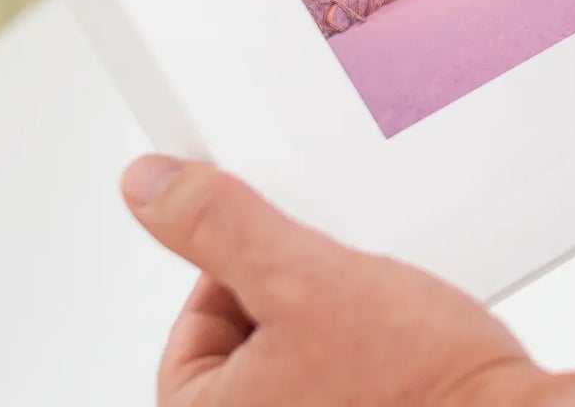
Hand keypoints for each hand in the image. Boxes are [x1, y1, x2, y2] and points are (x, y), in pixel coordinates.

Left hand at [121, 156, 574, 406]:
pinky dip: (375, 350)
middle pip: (253, 342)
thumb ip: (222, 228)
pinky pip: (350, 376)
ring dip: (342, 320)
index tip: (292, 257)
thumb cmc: (423, 385)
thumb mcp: (306, 278)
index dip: (247, 274)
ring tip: (384, 315)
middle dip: (302, 298)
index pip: (195, 327)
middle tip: (346, 289)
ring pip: (307, 356)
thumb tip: (151, 188)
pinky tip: (407, 338)